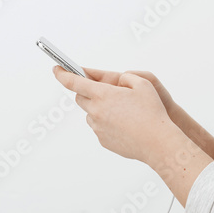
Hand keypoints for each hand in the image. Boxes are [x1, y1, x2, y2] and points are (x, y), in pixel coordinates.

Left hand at [51, 65, 177, 163]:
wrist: (157, 143)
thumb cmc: (152, 112)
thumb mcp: (143, 83)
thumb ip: (126, 78)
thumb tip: (117, 82)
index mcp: (103, 94)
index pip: (74, 82)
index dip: (62, 74)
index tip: (56, 69)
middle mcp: (96, 111)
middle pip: (80, 98)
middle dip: (86, 92)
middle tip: (99, 91)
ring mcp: (98, 127)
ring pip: (90, 114)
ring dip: (98, 109)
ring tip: (120, 111)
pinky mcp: (103, 140)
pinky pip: (99, 127)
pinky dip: (106, 123)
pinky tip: (123, 124)